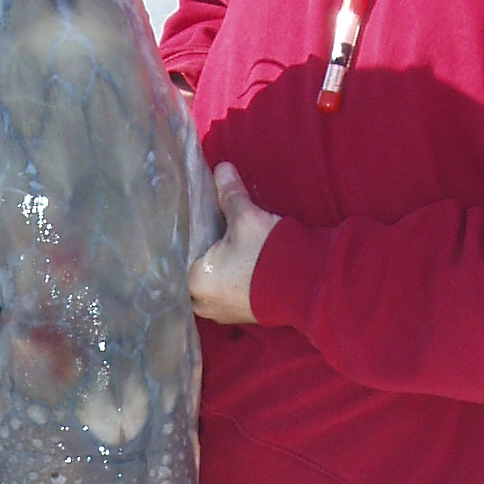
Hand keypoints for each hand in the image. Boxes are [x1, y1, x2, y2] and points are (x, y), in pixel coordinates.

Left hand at [188, 163, 276, 326]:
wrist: (307, 284)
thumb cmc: (269, 253)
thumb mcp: (247, 218)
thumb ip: (229, 193)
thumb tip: (221, 167)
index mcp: (194, 282)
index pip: (176, 257)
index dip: (182, 240)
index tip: (187, 226)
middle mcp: (202, 304)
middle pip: (189, 274)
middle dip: (195, 257)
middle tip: (201, 236)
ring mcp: (221, 314)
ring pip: (206, 287)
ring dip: (210, 271)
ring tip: (216, 250)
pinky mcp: (240, 316)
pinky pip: (222, 296)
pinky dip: (224, 281)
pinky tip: (231, 266)